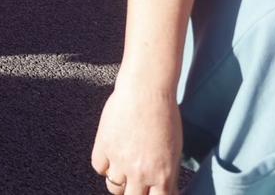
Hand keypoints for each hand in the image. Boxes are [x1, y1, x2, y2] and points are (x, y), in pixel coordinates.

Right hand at [92, 79, 182, 194]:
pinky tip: (111, 157)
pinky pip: (99, 167)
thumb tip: (164, 187)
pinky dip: (104, 165)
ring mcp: (120, 161)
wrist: (146, 90)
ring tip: (124, 169)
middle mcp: (141, 173)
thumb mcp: (175, 150)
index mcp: (163, 175)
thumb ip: (168, 173)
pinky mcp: (104, 145)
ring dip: (119, 181)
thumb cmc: (165, 114)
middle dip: (135, 193)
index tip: (152, 192)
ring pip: (114, 187)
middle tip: (136, 185)